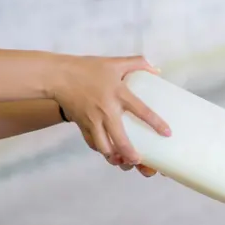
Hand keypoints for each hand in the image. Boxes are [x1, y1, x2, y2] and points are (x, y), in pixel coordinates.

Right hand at [48, 54, 170, 167]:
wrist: (57, 75)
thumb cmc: (87, 69)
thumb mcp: (115, 62)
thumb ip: (137, 63)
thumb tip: (157, 70)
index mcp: (118, 94)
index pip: (141, 111)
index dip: (156, 123)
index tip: (167, 133)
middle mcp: (106, 111)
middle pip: (120, 139)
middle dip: (131, 154)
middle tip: (140, 160)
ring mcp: (92, 120)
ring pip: (104, 147)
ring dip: (114, 157)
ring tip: (124, 162)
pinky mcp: (82, 125)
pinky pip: (92, 143)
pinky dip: (101, 150)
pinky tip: (109, 152)